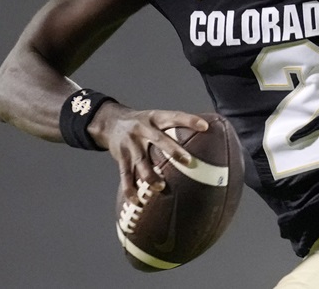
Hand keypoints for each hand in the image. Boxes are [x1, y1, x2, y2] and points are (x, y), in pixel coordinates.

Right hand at [88, 103, 208, 199]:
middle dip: (173, 150)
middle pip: (159, 139)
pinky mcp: (120, 156)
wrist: (111, 122)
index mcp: (155, 118)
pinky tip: (137, 201)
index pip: (175, 116)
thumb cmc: (143, 124)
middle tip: (188, 161)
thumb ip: (175, 128)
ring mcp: (131, 143)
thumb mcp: (156, 118)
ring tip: (161, 188)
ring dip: (150, 175)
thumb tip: (207, 136)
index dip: (190, 120)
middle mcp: (143, 129)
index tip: (205, 127)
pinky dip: (130, 189)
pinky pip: (125, 175)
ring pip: (141, 161)